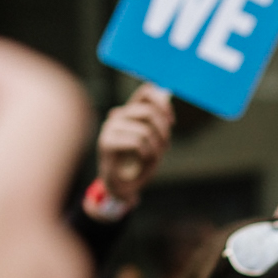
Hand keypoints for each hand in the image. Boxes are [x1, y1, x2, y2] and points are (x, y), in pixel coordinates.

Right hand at [97, 82, 173, 204]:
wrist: (123, 186)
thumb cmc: (140, 162)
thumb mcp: (156, 140)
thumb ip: (159, 119)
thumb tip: (166, 93)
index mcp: (130, 111)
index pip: (146, 91)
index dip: (163, 103)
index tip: (171, 121)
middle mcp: (117, 115)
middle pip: (149, 112)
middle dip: (163, 131)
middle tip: (165, 146)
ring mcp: (110, 128)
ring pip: (144, 130)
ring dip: (156, 147)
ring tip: (152, 156)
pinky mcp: (106, 142)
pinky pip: (136, 142)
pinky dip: (147, 154)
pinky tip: (143, 160)